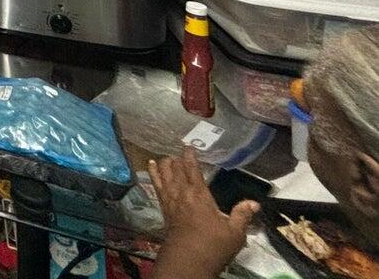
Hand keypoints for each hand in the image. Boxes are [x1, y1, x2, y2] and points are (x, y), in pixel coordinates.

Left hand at [149, 147, 258, 278]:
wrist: (188, 260)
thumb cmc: (213, 245)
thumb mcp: (234, 232)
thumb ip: (242, 215)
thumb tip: (254, 203)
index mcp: (199, 194)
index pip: (192, 169)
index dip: (190, 156)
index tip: (189, 147)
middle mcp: (182, 193)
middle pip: (174, 169)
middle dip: (176, 159)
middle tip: (179, 153)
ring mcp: (170, 201)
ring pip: (163, 175)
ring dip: (163, 164)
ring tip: (164, 157)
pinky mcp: (164, 209)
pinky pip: (156, 186)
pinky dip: (153, 174)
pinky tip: (151, 168)